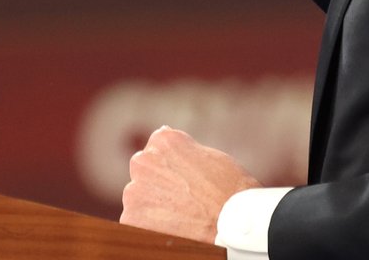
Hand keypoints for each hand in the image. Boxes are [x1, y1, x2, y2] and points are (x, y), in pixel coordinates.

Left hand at [121, 126, 261, 242]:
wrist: (236, 223)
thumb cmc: (230, 188)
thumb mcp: (207, 155)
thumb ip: (181, 150)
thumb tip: (165, 144)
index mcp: (162, 139)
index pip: (156, 151)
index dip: (173, 169)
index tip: (186, 181)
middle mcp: (143, 160)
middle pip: (145, 174)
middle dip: (159, 186)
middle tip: (184, 201)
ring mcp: (134, 191)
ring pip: (139, 199)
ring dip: (153, 207)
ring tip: (182, 217)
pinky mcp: (131, 220)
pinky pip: (136, 223)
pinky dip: (151, 228)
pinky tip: (174, 229)